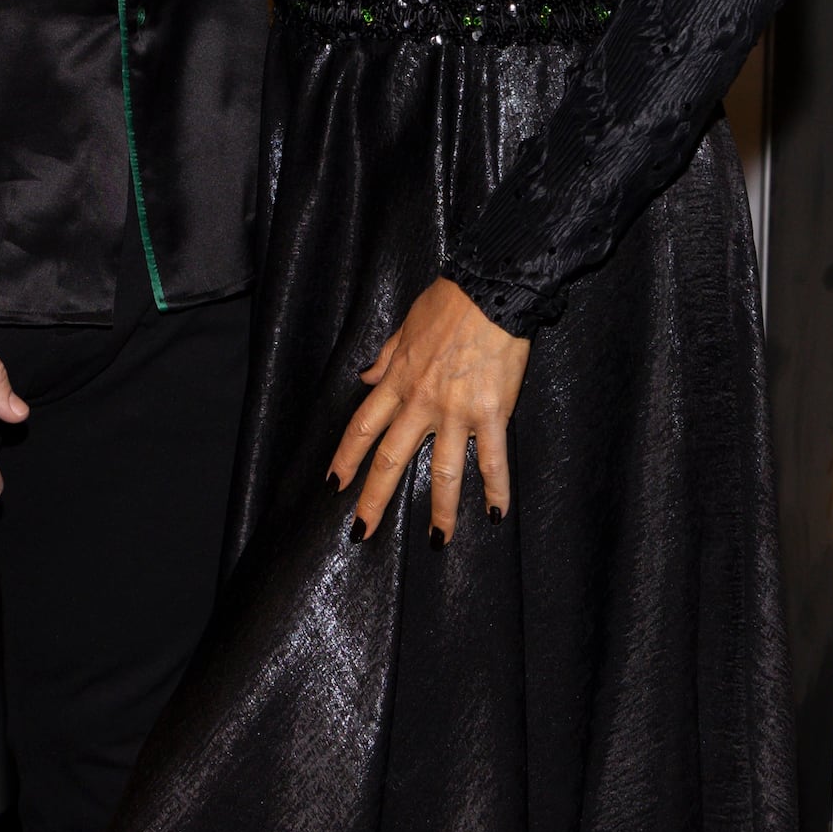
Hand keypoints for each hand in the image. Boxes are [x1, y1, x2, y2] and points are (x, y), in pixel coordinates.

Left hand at [328, 277, 528, 543]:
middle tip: (362, 532)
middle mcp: (421, 403)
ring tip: (437, 541)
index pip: (362, 427)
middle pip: (390, 460)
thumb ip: (385, 357)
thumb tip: (365, 378)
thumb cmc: (448, 302)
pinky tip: (497, 514)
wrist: (490, 290)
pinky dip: (496, 489)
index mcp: (398, 380)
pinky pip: (492, 460)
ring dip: (440, 511)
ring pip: (443, 473)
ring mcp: (456, 412)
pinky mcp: (492, 413)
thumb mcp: (404, 325)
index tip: (335, 484)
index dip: (346, 458)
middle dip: (374, 500)